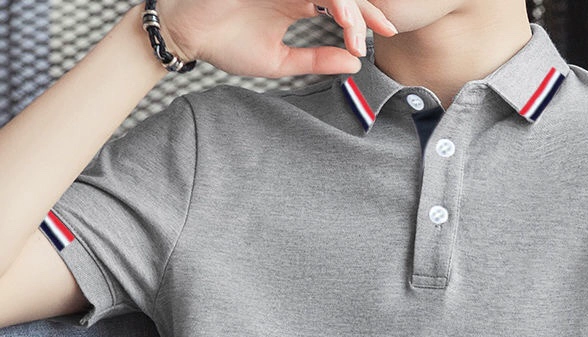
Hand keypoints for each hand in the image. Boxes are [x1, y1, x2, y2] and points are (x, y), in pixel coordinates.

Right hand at [147, 0, 397, 77]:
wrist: (187, 34)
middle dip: (364, 11)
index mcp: (298, 1)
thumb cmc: (225, 44)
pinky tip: (338, 15)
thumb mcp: (280, 61)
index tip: (386, 34)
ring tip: (355, 33)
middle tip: (378, 34)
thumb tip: (354, 63)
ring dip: (347, 8)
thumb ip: (316, 60)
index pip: (340, 5)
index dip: (365, 18)